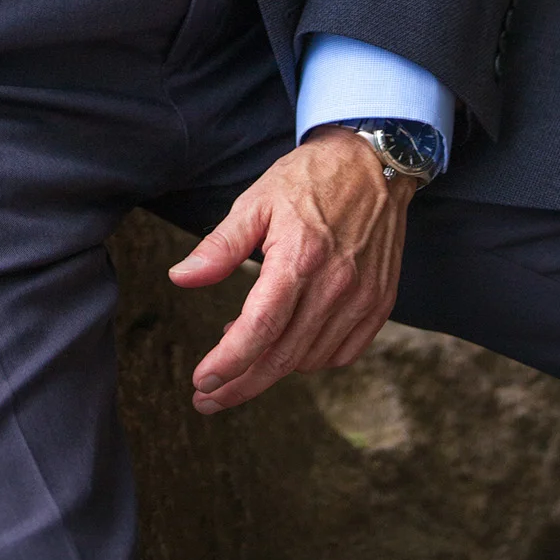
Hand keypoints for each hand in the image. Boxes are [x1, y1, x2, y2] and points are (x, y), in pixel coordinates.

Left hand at [167, 126, 412, 411]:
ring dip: (271, 369)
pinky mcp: (379, 304)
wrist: (375, 162)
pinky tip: (286, 347)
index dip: (228, 362)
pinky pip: (341, 353)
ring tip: (240, 357)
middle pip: (282, 356)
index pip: (260, 329)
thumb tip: (180, 278)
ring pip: (310, 359)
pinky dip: (309, 360)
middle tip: (207, 397)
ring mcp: (362, 299)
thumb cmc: (310, 178)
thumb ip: (220, 246)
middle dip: (240, 384)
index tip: (202, 380)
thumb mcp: (257, 201)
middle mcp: (335, 286)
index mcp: (300, 258)